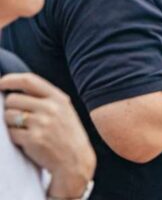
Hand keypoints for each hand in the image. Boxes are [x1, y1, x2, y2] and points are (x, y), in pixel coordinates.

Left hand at [0, 73, 94, 197]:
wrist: (75, 160)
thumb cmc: (67, 135)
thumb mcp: (63, 110)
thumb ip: (44, 98)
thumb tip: (14, 91)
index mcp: (58, 98)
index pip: (28, 80)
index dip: (9, 80)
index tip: (0, 84)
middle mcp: (50, 108)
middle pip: (12, 99)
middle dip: (9, 108)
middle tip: (17, 117)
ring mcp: (41, 123)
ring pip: (8, 116)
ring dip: (11, 123)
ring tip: (25, 130)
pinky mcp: (33, 139)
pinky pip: (11, 133)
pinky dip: (15, 137)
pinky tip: (28, 141)